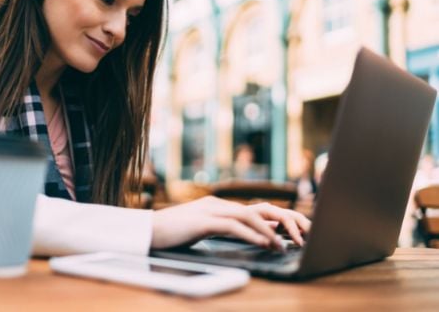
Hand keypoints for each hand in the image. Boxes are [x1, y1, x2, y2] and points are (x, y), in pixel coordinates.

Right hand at [151, 196, 310, 249]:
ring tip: (286, 245)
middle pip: (261, 208)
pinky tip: (265, 244)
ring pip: (251, 215)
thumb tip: (247, 236)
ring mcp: (210, 211)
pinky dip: (253, 235)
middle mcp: (218, 204)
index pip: (257, 209)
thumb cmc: (171, 235)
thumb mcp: (201, 230)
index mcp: (219, 206)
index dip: (280, 220)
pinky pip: (234, 226)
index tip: (297, 233)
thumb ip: (222, 229)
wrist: (145, 232)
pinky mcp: (203, 221)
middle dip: (286, 221)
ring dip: (272, 231)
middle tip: (302, 236)